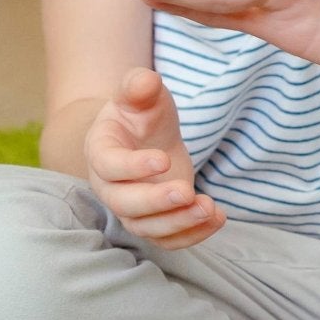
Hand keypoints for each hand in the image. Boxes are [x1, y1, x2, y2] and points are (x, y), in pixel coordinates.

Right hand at [84, 67, 225, 247]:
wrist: (144, 135)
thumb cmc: (140, 113)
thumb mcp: (141, 93)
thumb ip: (139, 86)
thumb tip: (145, 81)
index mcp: (101, 151)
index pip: (109, 166)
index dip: (133, 167)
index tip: (164, 160)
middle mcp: (110, 186)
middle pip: (125, 205)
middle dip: (156, 202)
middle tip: (186, 192)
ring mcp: (132, 208)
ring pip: (147, 228)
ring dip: (178, 223)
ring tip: (209, 208)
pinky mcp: (156, 220)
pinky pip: (168, 239)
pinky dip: (192, 235)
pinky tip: (217, 219)